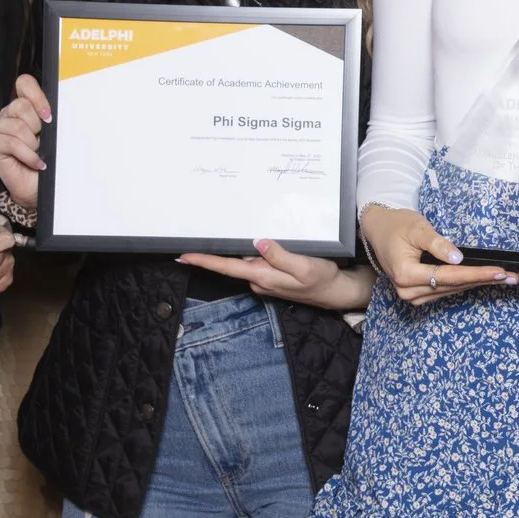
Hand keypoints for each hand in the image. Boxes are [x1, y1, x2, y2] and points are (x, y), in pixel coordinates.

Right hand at [0, 75, 48, 208]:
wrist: (38, 185)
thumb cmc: (47, 158)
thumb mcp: (52, 134)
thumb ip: (48, 117)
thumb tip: (51, 111)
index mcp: (25, 107)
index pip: (24, 84)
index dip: (36, 96)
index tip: (48, 115)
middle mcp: (10, 114)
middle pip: (21, 106)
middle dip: (37, 127)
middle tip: (41, 141)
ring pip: (17, 126)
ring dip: (32, 144)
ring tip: (36, 153)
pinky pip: (12, 143)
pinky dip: (28, 155)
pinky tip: (34, 162)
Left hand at [181, 238, 375, 312]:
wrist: (335, 292)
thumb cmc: (322, 279)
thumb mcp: (304, 266)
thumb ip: (280, 256)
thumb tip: (258, 243)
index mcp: (262, 276)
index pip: (226, 268)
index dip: (204, 261)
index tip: (183, 256)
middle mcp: (258, 279)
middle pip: (233, 261)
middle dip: (223, 246)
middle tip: (209, 225)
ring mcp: (264, 279)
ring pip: (247, 259)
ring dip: (242, 247)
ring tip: (240, 227)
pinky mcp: (271, 276)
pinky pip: (257, 261)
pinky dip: (255, 251)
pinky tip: (262, 241)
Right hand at [360, 203, 511, 306]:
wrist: (379, 231)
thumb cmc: (397, 225)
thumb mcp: (417, 228)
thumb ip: (437, 243)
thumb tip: (458, 259)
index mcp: (406, 273)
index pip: (447, 276)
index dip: (475, 274)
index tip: (499, 272)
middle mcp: (407, 290)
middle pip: (452, 286)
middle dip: (483, 281)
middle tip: (511, 278)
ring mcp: (412, 295)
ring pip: (451, 290)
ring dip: (477, 284)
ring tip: (504, 279)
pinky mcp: (418, 294)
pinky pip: (445, 290)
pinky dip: (465, 284)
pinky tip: (483, 280)